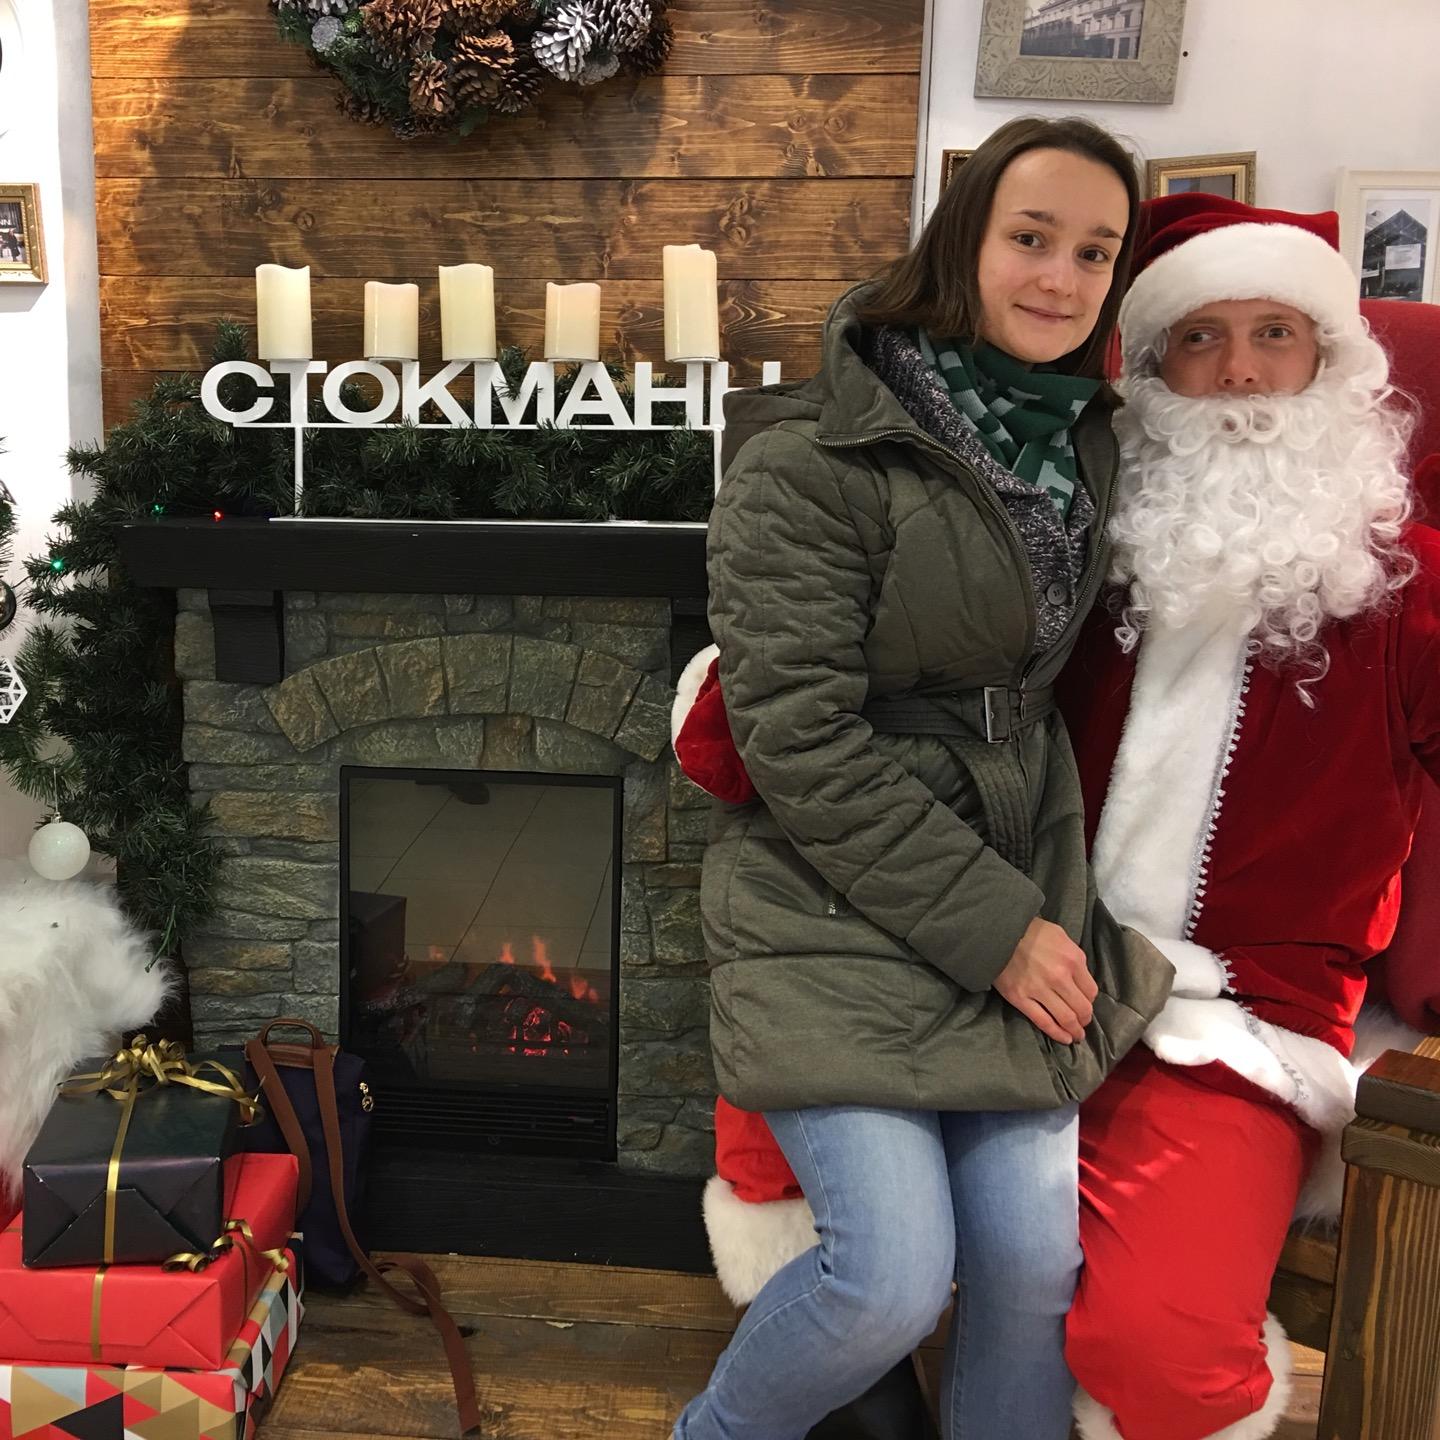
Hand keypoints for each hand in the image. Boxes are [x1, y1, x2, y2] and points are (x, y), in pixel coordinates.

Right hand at [993, 918, 1097, 1044]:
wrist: (997, 931)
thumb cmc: (1030, 930)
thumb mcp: (1060, 936)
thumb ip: (1073, 957)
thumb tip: (1080, 978)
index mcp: (1072, 960)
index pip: (1091, 991)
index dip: (1090, 1001)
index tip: (1085, 1004)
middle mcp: (1059, 977)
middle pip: (1081, 1008)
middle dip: (1085, 1019)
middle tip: (1083, 1023)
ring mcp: (1039, 989)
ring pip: (1065, 1018)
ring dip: (1074, 1030)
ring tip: (1076, 1035)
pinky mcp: (1020, 998)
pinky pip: (1043, 1021)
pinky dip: (1056, 1033)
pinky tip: (1064, 1038)